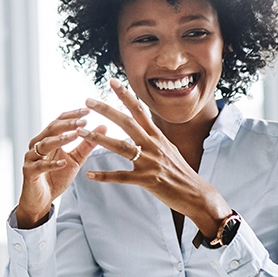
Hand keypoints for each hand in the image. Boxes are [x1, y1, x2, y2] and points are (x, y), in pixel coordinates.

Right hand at [15, 109, 105, 228]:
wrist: (41, 200)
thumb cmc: (56, 177)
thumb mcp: (75, 160)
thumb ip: (87, 145)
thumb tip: (104, 126)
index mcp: (48, 139)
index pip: (58, 121)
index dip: (72, 115)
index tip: (88, 111)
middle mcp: (37, 145)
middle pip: (51, 129)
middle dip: (68, 124)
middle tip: (83, 120)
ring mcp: (31, 158)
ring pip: (44, 144)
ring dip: (60, 139)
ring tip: (75, 135)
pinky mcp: (29, 172)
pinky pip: (40, 166)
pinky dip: (52, 164)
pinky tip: (63, 162)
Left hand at [83, 79, 230, 238]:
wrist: (197, 194)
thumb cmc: (181, 173)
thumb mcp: (169, 149)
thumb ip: (154, 138)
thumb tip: (145, 126)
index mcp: (157, 137)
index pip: (139, 111)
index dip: (125, 96)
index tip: (112, 82)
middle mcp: (153, 145)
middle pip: (127, 123)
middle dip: (106, 110)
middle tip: (88, 100)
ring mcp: (150, 162)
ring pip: (120, 147)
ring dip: (98, 139)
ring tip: (81, 132)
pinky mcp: (147, 180)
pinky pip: (121, 177)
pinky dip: (104, 176)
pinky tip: (89, 175)